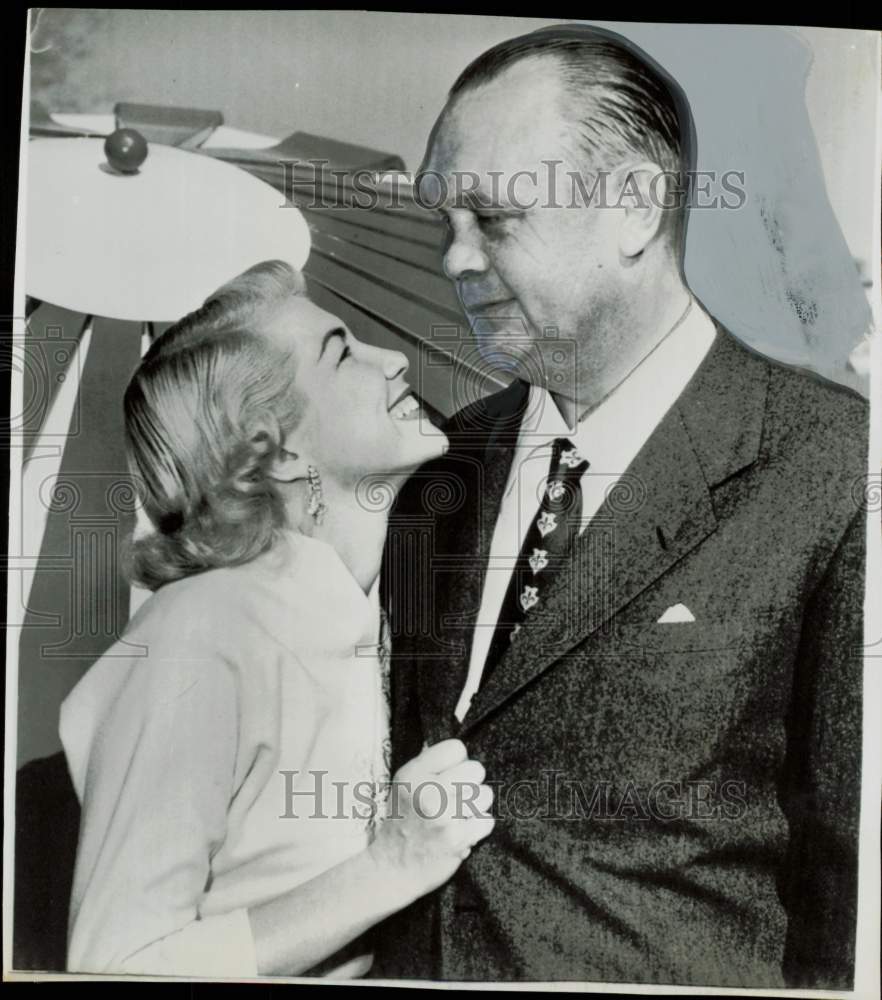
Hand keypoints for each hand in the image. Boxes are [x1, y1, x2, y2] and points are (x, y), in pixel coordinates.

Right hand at [367, 739, 494, 901]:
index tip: (450, 775)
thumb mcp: (404, 785)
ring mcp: (443, 816)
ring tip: (459, 815)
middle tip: (457, 798)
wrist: (392, 868)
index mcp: (412, 774)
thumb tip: (460, 750)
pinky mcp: (457, 839)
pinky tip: (462, 832)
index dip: (458, 762)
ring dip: (476, 806)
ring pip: (484, 795)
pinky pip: (487, 820)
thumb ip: (429, 766)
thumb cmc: (403, 822)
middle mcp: (427, 792)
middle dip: (470, 783)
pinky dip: (478, 828)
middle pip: (476, 769)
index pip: (456, 748)